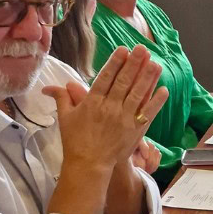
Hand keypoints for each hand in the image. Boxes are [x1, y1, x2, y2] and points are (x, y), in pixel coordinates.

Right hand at [43, 45, 167, 171]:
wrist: (89, 164)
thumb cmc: (75, 141)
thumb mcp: (65, 117)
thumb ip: (61, 98)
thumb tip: (48, 87)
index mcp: (93, 102)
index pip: (105, 78)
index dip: (115, 63)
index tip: (123, 49)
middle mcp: (110, 108)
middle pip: (124, 82)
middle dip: (134, 63)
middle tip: (142, 49)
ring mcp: (124, 119)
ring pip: (138, 94)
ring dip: (147, 78)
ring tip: (155, 63)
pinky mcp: (136, 130)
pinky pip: (148, 113)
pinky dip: (157, 101)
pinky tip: (164, 89)